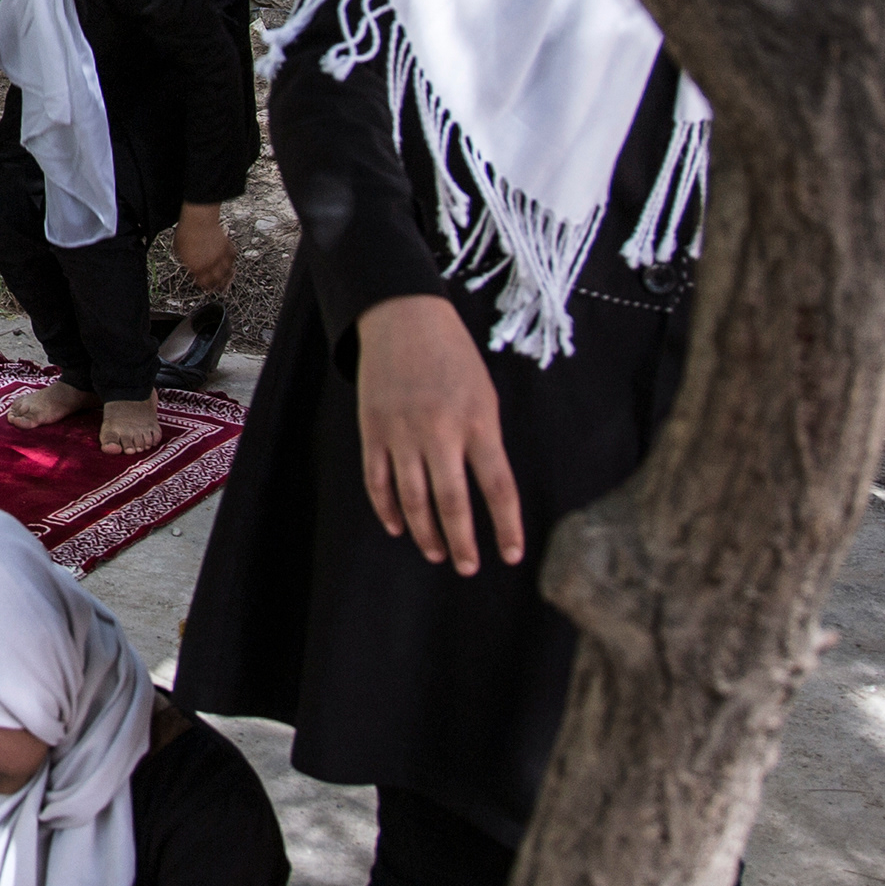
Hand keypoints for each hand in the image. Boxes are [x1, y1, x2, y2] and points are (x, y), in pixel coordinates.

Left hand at [173, 203, 235, 293]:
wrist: (198, 219)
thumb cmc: (186, 232)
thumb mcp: (179, 251)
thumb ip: (186, 261)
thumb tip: (188, 265)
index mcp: (197, 267)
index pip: (203, 283)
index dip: (203, 286)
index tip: (203, 286)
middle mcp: (210, 264)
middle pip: (217, 280)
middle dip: (216, 286)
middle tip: (217, 288)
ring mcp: (220, 256)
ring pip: (227, 272)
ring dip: (227, 278)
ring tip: (226, 281)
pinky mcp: (227, 246)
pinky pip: (232, 258)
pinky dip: (231, 262)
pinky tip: (231, 264)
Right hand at [354, 294, 522, 574]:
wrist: (403, 317)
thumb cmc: (453, 356)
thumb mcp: (484, 394)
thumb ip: (486, 441)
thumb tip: (486, 492)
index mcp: (478, 422)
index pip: (498, 487)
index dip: (506, 526)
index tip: (511, 555)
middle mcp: (440, 431)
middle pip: (452, 502)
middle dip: (462, 542)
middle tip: (468, 567)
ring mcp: (402, 432)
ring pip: (413, 498)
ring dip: (425, 532)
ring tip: (436, 553)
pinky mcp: (373, 430)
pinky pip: (378, 481)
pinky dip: (387, 509)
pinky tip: (398, 527)